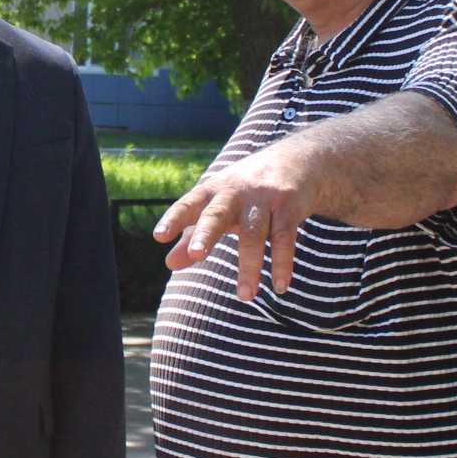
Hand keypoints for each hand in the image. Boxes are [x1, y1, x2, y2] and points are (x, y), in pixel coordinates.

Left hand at [155, 142, 318, 299]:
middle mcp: (236, 192)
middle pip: (217, 214)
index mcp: (213, 190)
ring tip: (245, 297)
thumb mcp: (218, 207)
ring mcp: (264, 199)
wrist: (297, 160)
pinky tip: (280, 285)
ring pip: (254, 234)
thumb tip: (170, 264)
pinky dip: (282, 263)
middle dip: (206, 233)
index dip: (174, 219)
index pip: (189, 204)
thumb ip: (192, 235)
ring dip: (249, 267)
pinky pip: (284, 238)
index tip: (159, 236)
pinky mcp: (289, 207)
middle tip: (195, 255)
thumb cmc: (247, 191)